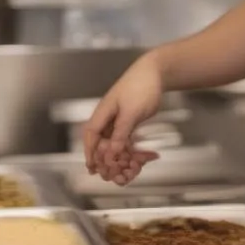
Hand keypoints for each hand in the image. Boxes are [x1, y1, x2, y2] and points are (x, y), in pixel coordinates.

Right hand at [82, 54, 163, 183]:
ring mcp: (118, 118)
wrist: (155, 73)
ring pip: (112, 141)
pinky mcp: (129, 120)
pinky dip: (126, 148)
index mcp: (104, 112)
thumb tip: (112, 151)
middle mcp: (108, 116)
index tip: (90, 166)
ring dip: (116, 154)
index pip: (91, 134)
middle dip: (102, 156)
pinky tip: (131, 157)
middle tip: (106, 172)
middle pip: (100, 140)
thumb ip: (121, 132)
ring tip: (119, 169)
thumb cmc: (141, 87)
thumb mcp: (131, 112)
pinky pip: (124, 137)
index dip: (89, 151)